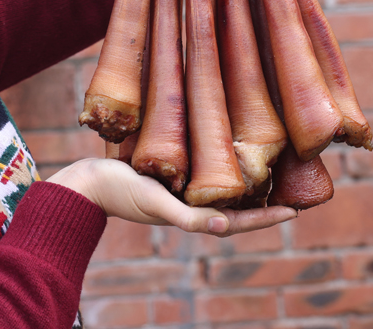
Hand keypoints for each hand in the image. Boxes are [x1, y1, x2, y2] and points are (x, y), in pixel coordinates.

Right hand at [48, 158, 295, 235]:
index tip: (294, 211)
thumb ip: (186, 217)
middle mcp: (186, 204)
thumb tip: (224, 226)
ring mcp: (175, 191)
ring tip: (260, 170)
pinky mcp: (163, 176)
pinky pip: (196, 174)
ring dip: (238, 183)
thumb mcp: (154, 203)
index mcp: (189, 216)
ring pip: (215, 189)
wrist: (87, 182)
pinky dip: (213, 168)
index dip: (265, 218)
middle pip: (231, 206)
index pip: (237, 221)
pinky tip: (217, 154)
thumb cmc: (120, 193)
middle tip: (285, 186)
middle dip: (258, 199)